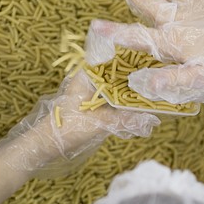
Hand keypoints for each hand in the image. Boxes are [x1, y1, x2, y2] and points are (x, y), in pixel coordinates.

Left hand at [0, 71, 159, 177]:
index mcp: (87, 75)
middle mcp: (90, 80)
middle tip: (159, 81)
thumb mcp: (100, 124)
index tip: (153, 60)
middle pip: (119, 74)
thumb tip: (154, 120)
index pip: (113, 57)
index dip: (134, 58)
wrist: (45, 146)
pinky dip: (125, 104)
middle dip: (137, 79)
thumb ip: (127, 120)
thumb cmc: (66, 129)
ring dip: (132, 93)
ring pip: (117, 88)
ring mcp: (91, 92)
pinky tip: (139, 109)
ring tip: (154, 94)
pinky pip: (113, 100)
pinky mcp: (92, 105)